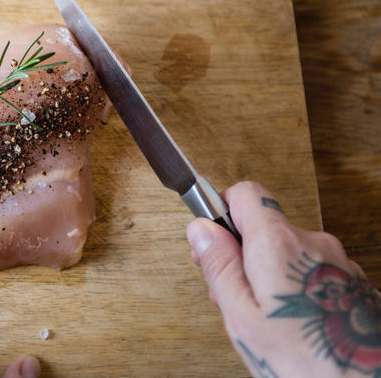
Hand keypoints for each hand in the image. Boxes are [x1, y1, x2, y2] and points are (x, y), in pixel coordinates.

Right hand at [187, 181, 380, 377]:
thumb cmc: (309, 362)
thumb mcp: (243, 317)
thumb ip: (220, 266)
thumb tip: (201, 230)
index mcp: (280, 244)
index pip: (245, 194)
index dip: (220, 211)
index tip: (209, 240)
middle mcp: (313, 243)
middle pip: (263, 228)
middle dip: (239, 255)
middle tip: (227, 294)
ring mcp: (338, 262)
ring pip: (286, 253)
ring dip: (266, 275)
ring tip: (261, 320)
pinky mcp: (353, 283)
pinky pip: (311, 272)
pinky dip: (293, 288)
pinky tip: (290, 324)